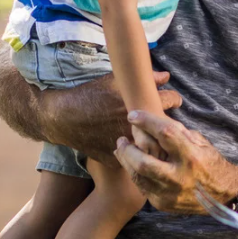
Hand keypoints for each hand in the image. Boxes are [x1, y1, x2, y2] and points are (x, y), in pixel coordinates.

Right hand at [40, 71, 182, 163]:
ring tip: (151, 135)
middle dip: (166, 123)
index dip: (174, 100)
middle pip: (165, 127)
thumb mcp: (115, 81)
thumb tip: (166, 77)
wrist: (64, 116)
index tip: (173, 101)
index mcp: (141, 106)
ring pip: (151, 148)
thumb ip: (145, 79)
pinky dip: (132, 155)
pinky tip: (132, 150)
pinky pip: (131, 162)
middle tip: (163, 120)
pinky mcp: (116, 161)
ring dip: (153, 142)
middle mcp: (139, 128)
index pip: (172, 101)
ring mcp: (127, 147)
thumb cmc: (90, 94)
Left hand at [114, 110, 237, 214]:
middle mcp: (180, 177)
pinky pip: (142, 187)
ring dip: (126, 162)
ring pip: (138, 177)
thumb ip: (178, 133)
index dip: (146, 122)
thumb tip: (153, 121)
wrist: (224, 194)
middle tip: (122, 139)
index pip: (164, 134)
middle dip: (127, 149)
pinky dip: (136, 174)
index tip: (133, 115)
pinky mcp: (164, 204)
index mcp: (191, 157)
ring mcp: (170, 194)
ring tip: (122, 150)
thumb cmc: (211, 162)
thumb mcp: (201, 142)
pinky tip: (132, 165)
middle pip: (143, 162)